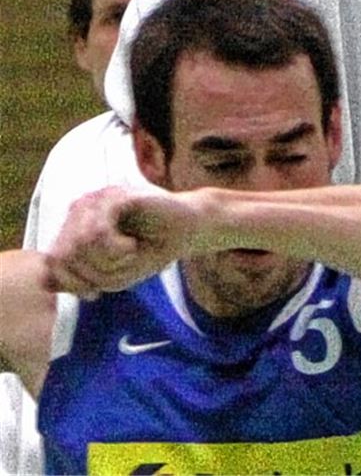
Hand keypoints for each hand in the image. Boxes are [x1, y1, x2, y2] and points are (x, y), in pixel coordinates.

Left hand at [44, 187, 194, 298]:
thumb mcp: (110, 274)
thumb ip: (80, 276)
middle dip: (93, 274)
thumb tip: (46, 281)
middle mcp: (82, 209)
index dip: (72, 283)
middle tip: (120, 269)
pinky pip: (99, 231)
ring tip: (129, 255)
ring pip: (80, 244)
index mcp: (76, 227)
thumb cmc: (148, 252)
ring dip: (108, 261)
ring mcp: (99, 199)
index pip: (53, 260)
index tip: (95, 293)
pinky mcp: (117, 195)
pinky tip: (132, 247)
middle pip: (65, 254)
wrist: (186, 231)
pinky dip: (116, 249)